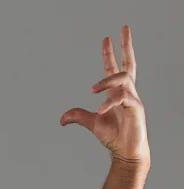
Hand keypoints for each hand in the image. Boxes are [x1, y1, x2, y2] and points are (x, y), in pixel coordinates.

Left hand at [60, 25, 149, 166]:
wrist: (125, 152)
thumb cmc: (114, 136)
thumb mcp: (92, 123)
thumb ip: (78, 116)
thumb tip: (61, 119)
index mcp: (116, 93)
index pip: (113, 68)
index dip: (109, 54)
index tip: (106, 38)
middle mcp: (127, 92)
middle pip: (129, 63)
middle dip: (126, 45)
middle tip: (123, 28)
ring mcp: (133, 99)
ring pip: (124, 79)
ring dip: (107, 81)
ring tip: (92, 89)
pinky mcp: (136, 109)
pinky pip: (124, 99)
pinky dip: (110, 102)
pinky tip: (100, 110)